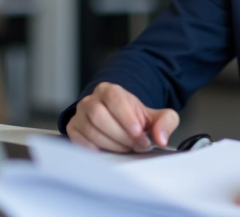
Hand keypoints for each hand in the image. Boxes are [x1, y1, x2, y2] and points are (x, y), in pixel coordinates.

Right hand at [65, 82, 179, 152]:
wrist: (119, 122)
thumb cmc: (134, 118)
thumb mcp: (156, 116)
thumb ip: (166, 122)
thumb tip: (161, 138)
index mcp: (110, 90)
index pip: (114, 98)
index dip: (126, 117)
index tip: (139, 133)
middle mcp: (91, 100)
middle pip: (100, 116)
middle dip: (122, 135)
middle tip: (137, 145)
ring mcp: (80, 115)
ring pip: (91, 130)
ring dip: (113, 144)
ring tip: (128, 148)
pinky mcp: (74, 130)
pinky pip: (81, 142)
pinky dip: (98, 149)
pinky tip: (112, 150)